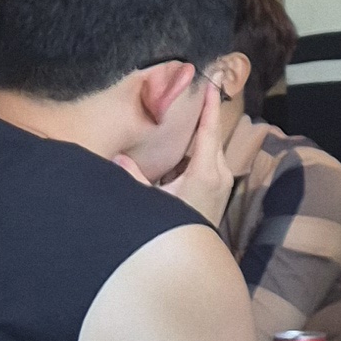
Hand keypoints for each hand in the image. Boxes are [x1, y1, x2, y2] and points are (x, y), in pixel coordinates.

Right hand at [124, 74, 244, 228]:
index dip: (210, 107)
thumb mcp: (153, 201)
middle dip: (206, 113)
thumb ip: (135, 178)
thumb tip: (118, 158)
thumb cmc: (175, 225)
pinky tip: (186, 142)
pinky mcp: (219, 187)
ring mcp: (223, 180)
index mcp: (206, 172)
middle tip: (201, 89)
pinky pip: (210, 158)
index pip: (209, 131)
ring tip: (191, 110)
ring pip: (212, 147)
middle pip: (213, 135)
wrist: (194, 255)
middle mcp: (220, 173)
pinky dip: (200, 147)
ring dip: (202, 130)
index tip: (213, 84)